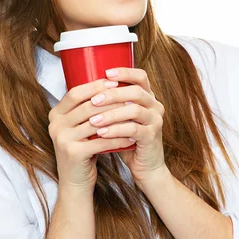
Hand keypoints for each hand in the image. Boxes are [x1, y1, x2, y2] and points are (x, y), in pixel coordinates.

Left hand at [88, 67, 166, 183]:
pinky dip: (115, 131)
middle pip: (136, 92)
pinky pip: (133, 130)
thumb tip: (83, 90)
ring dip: (111, 114)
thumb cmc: (128, 139)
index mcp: (148, 97)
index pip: (141, 76)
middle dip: (112, 95)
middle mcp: (155, 106)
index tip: (106, 73)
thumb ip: (112, 104)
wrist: (145, 166)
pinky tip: (101, 133)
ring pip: (134, 110)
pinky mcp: (152, 137)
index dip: (124, 72)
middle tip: (93, 101)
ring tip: (93, 120)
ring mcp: (156, 121)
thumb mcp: (121, 118)